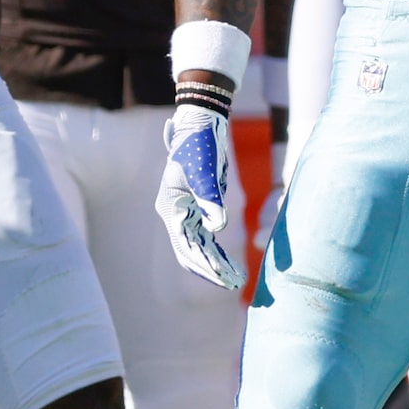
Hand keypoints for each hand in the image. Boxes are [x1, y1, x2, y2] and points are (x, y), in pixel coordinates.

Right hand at [156, 102, 242, 288]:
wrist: (200, 123)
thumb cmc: (200, 144)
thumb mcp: (205, 172)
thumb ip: (211, 200)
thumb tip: (217, 229)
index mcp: (172, 207)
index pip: (186, 246)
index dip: (205, 265)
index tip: (223, 279)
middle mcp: (175, 212)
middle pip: (190, 250)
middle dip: (210, 269)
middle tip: (234, 285)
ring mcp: (185, 210)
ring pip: (198, 246)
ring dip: (215, 263)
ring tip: (236, 279)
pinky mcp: (197, 206)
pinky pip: (205, 236)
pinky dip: (216, 251)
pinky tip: (230, 263)